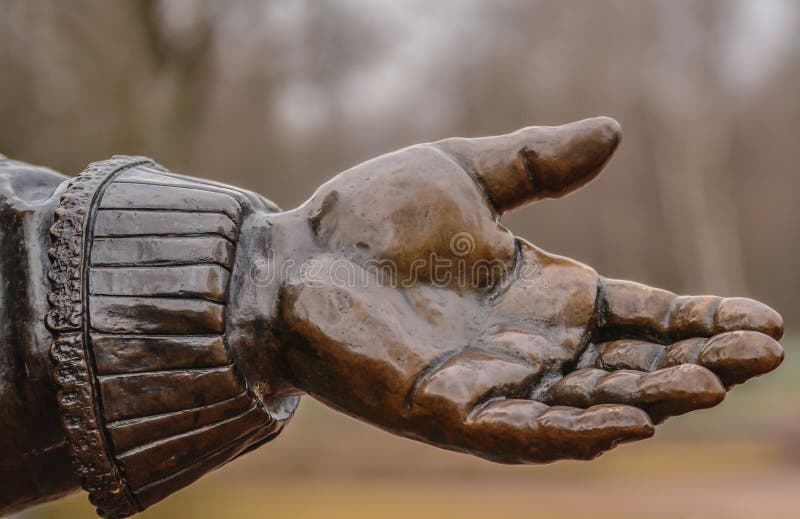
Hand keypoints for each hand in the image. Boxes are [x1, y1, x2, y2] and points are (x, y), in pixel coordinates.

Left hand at [276, 117, 782, 462]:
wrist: (287, 254)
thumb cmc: (368, 216)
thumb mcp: (464, 172)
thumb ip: (538, 162)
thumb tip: (616, 132)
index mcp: (541, 291)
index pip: (639, 313)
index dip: (700, 319)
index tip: (764, 323)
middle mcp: (528, 344)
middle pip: (628, 363)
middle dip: (692, 363)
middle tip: (756, 356)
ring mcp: (490, 382)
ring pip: (587, 403)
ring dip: (647, 398)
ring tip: (708, 386)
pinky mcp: (445, 412)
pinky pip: (520, 431)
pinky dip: (573, 431)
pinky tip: (626, 422)